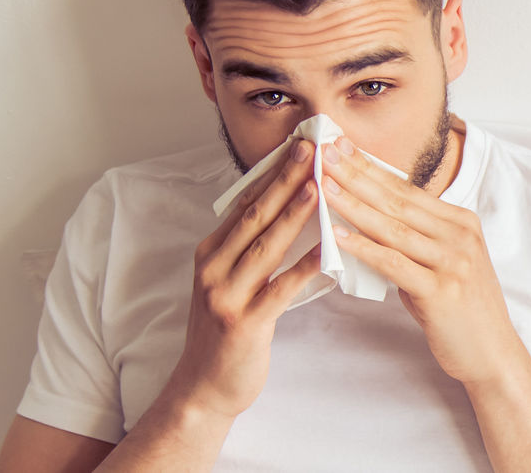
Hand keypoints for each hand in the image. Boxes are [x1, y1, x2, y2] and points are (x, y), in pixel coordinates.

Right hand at [165, 140, 323, 418]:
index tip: (298, 145)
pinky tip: (326, 252)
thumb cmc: (227, 332)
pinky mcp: (243, 323)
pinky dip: (303, 269)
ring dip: (293, 214)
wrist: (204, 387)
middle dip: (284, 179)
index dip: (272, 172)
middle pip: (254, 216)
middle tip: (311, 149)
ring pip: (265, 247)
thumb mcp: (230, 282)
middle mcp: (213, 268)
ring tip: (319, 186)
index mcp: (210, 253)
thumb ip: (251, 250)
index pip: (245, 203)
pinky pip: (279, 290)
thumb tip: (285, 210)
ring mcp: (225, 295)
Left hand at [318, 136, 524, 384]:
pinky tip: (338, 236)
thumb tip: (369, 222)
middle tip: (324, 153)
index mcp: (462, 223)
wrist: (492, 353)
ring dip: (354, 205)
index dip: (371, 167)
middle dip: (357, 175)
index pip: (407, 189)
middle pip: (398, 200)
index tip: (341, 146)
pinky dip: (364, 248)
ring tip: (324, 187)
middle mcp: (460, 236)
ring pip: (394, 227)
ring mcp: (454, 262)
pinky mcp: (442, 290)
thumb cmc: (462, 310)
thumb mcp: (443, 264)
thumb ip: (413, 241)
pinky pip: (394, 263)